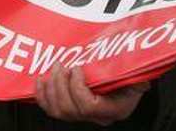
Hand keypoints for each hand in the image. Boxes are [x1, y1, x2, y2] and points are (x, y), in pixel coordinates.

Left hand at [34, 65, 149, 125]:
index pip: (89, 107)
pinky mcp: (72, 108)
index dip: (77, 87)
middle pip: (70, 110)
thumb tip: (126, 60)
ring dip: (52, 86)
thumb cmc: (131, 69)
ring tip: (55, 67)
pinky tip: (42, 79)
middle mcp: (99, 116)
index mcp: (117, 108)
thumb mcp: (134, 67)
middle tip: (62, 64)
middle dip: (60, 83)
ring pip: (58, 110)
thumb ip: (128, 66)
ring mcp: (84, 114)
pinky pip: (51, 109)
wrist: (128, 72)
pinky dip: (42, 94)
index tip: (77, 67)